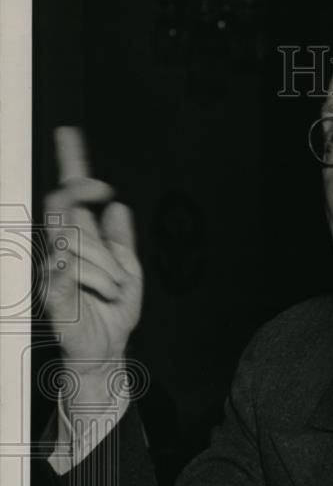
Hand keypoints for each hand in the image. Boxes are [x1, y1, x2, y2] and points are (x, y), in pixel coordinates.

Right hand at [43, 127, 141, 388]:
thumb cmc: (113, 312)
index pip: (67, 196)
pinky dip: (88, 275)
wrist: (107, 348)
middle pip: (65, 212)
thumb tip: (117, 206)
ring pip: (72, 243)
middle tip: (111, 234)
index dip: (66, 163)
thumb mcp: (129, 270)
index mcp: (79, 241)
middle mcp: (60, 250)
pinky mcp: (50, 294)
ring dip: (105, 266)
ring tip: (116, 289)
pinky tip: (99, 285)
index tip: (72, 137)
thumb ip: (121, 240)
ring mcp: (52, 270)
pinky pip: (63, 270)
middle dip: (90, 217)